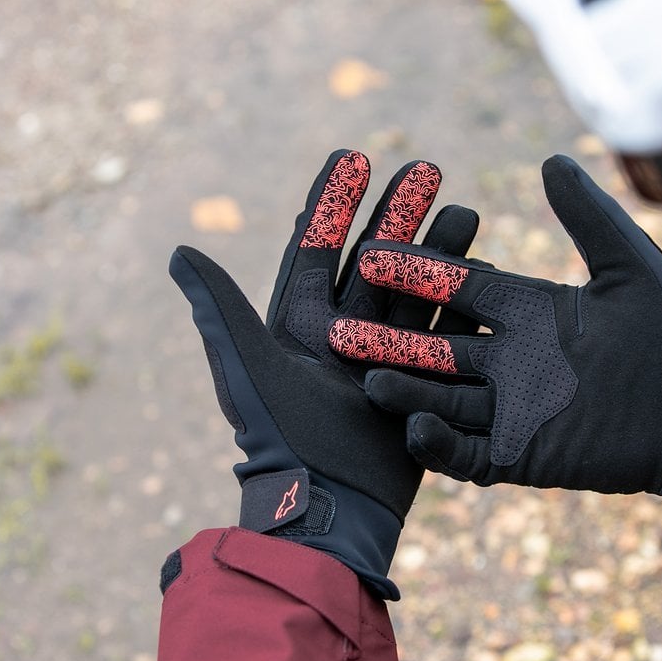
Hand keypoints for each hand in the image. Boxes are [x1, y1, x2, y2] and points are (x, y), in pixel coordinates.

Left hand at [170, 150, 477, 597]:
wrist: (329, 506)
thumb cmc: (280, 439)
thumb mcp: (246, 368)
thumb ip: (218, 309)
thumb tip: (177, 251)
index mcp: (300, 326)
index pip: (317, 248)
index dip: (332, 202)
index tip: (352, 154)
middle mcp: (343, 337)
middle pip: (375, 261)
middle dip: (399, 213)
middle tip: (427, 166)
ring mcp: (384, 360)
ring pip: (415, 291)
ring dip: (439, 250)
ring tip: (467, 210)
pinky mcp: (419, 385)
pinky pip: (443, 333)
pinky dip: (461, 301)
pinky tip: (484, 267)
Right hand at [327, 155, 661, 510]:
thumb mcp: (630, 266)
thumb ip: (589, 216)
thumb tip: (552, 160)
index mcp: (524, 313)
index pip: (459, 290)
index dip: (419, 273)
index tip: (373, 252)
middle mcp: (506, 360)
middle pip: (433, 346)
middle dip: (388, 338)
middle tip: (339, 327)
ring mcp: (509, 410)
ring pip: (439, 399)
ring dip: (403, 392)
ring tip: (366, 381)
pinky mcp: (518, 455)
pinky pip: (466, 454)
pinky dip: (438, 446)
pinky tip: (415, 430)